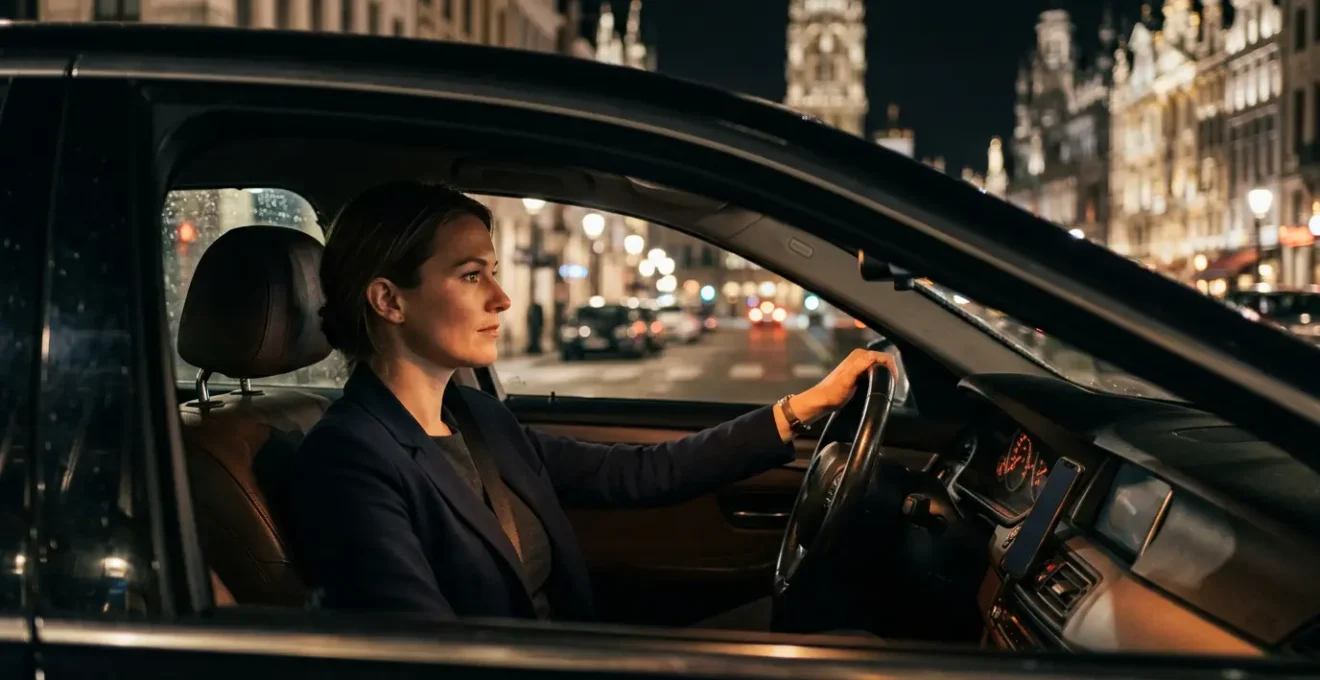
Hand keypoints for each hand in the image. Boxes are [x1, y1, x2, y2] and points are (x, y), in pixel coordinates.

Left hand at [777, 350, 896, 439]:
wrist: (820, 401)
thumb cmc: (831, 393)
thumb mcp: (847, 380)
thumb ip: (859, 366)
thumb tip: (872, 356)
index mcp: (859, 356)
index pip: (884, 356)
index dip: (892, 368)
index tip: (894, 382)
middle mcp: (860, 357)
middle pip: (884, 361)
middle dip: (890, 371)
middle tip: (892, 386)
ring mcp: (859, 365)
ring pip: (880, 367)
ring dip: (886, 375)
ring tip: (887, 387)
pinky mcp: (859, 373)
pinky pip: (875, 372)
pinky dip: (880, 378)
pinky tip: (879, 387)